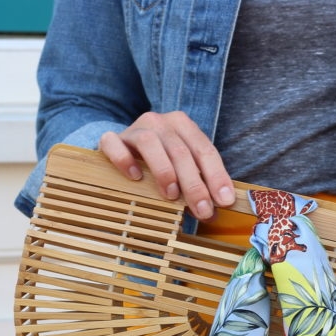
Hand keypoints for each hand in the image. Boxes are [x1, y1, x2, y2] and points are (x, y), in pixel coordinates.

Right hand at [99, 111, 235, 219]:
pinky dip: (125, 161)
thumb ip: (198, 186)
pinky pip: (114, 144)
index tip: (224, 201)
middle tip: (202, 210)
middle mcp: (160, 122)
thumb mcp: (182, 170)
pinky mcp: (111, 138)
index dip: (217, 176)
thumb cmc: (159, 162)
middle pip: (180, 151)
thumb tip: (214, 213)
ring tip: (171, 195)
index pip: (205, 150)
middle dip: (194, 184)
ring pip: (150, 143)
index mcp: (183, 126)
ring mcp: (135, 128)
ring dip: (164, 171)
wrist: (123, 147)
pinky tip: (135, 178)